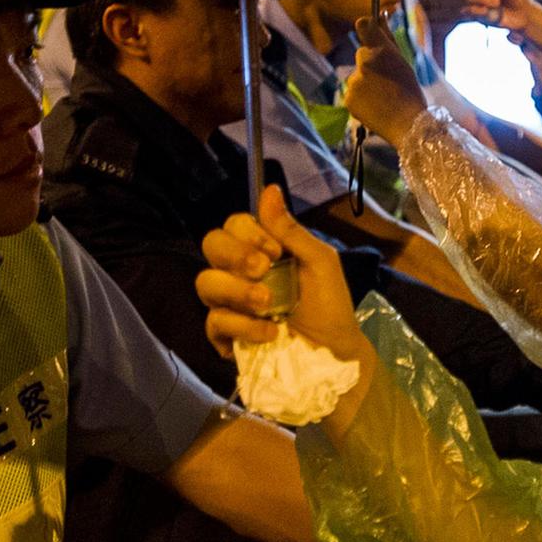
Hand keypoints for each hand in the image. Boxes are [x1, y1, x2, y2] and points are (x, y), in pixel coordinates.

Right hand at [197, 185, 369, 364]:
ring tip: (268, 304)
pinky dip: (243, 326)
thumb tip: (270, 189)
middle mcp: (239, 271)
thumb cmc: (330, 304)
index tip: (275, 250)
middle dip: (236, 254)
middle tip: (264, 270)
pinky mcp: (227, 335)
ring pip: (205, 282)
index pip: (234, 224)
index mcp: (261, 249)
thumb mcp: (320, 262)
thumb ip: (291, 230)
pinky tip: (269, 332)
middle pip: (211, 244)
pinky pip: (213, 322)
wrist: (335, 352)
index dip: (248, 232)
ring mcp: (230, 303)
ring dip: (237, 290)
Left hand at [343, 16, 428, 143]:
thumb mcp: (403, 62)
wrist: (408, 125)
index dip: (368, 28)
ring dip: (367, 81)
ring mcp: (354, 81)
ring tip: (384, 96)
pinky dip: (361, 96)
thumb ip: (388, 38)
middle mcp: (364, 63)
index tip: (372, 33)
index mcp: (381, 51)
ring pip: (358, 74)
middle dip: (372, 63)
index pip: (364, 25)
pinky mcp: (348, 97)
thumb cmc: (410, 92)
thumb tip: (380, 14)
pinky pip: (353, 91)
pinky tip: (376, 105)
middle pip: (363, 54)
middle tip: (388, 80)